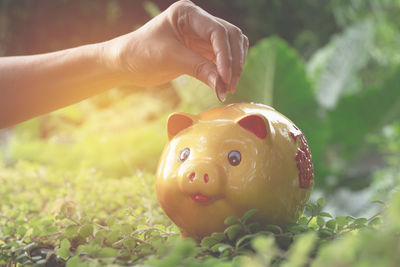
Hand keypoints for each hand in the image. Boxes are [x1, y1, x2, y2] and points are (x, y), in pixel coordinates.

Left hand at [104, 0, 248, 100]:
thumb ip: (199, 69)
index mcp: (188, 13)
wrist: (126, 63)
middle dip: (233, 62)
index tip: (225, 78)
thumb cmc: (140, 54)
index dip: (225, 55)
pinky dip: (225, 71)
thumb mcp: (170, 59)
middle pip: (230, 37)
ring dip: (233, 66)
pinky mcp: (201, 51)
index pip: (218, 31)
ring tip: (227, 87)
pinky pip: (222, 59)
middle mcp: (198, 21)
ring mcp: (201, 35)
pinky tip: (223, 85)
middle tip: (229, 86)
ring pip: (231, 47)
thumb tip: (223, 86)